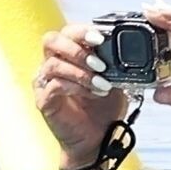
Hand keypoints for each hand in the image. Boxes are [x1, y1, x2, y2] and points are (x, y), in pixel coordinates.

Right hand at [34, 22, 128, 169]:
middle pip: (51, 41)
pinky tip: (93, 94)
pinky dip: (76, 87)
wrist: (99, 138)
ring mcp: (45, 82)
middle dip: (76, 48)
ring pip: (53, 64)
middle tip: (99, 62)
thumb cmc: (104, 107)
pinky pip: (54, 86)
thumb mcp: (115, 79)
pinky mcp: (43, 101)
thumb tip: (127, 48)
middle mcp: (52, 64)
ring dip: (81, 72)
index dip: (83, 31)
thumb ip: (115, 62)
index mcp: (69, 54)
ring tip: (102, 83)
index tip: (102, 38)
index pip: (68, 32)